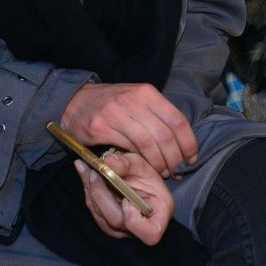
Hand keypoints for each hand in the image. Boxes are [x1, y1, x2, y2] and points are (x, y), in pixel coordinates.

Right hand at [61, 83, 198, 177]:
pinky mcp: (101, 127)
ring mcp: (117, 113)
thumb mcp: (137, 100)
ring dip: (159, 163)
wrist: (75, 101)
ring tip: (162, 173)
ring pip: (148, 144)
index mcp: (147, 93)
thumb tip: (181, 141)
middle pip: (165, 135)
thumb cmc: (111, 104)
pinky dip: (140, 162)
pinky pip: (127, 148)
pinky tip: (143, 168)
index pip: (177, 119)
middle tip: (176, 171)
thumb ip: (157, 115)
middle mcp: (134, 101)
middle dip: (174, 158)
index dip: (188, 142)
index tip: (191, 158)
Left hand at [77, 151, 173, 244]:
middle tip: (94, 172)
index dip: (133, 217)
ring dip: (91, 191)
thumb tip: (108, 162)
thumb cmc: (149, 180)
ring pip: (100, 216)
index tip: (127, 199)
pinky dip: (89, 193)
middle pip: (115, 220)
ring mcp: (120, 231)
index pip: (147, 232)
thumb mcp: (143, 166)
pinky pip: (95, 212)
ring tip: (86, 169)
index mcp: (157, 221)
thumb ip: (127, 163)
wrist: (142, 184)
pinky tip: (86, 175)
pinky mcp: (107, 226)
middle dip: (101, 194)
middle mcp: (138, 232)